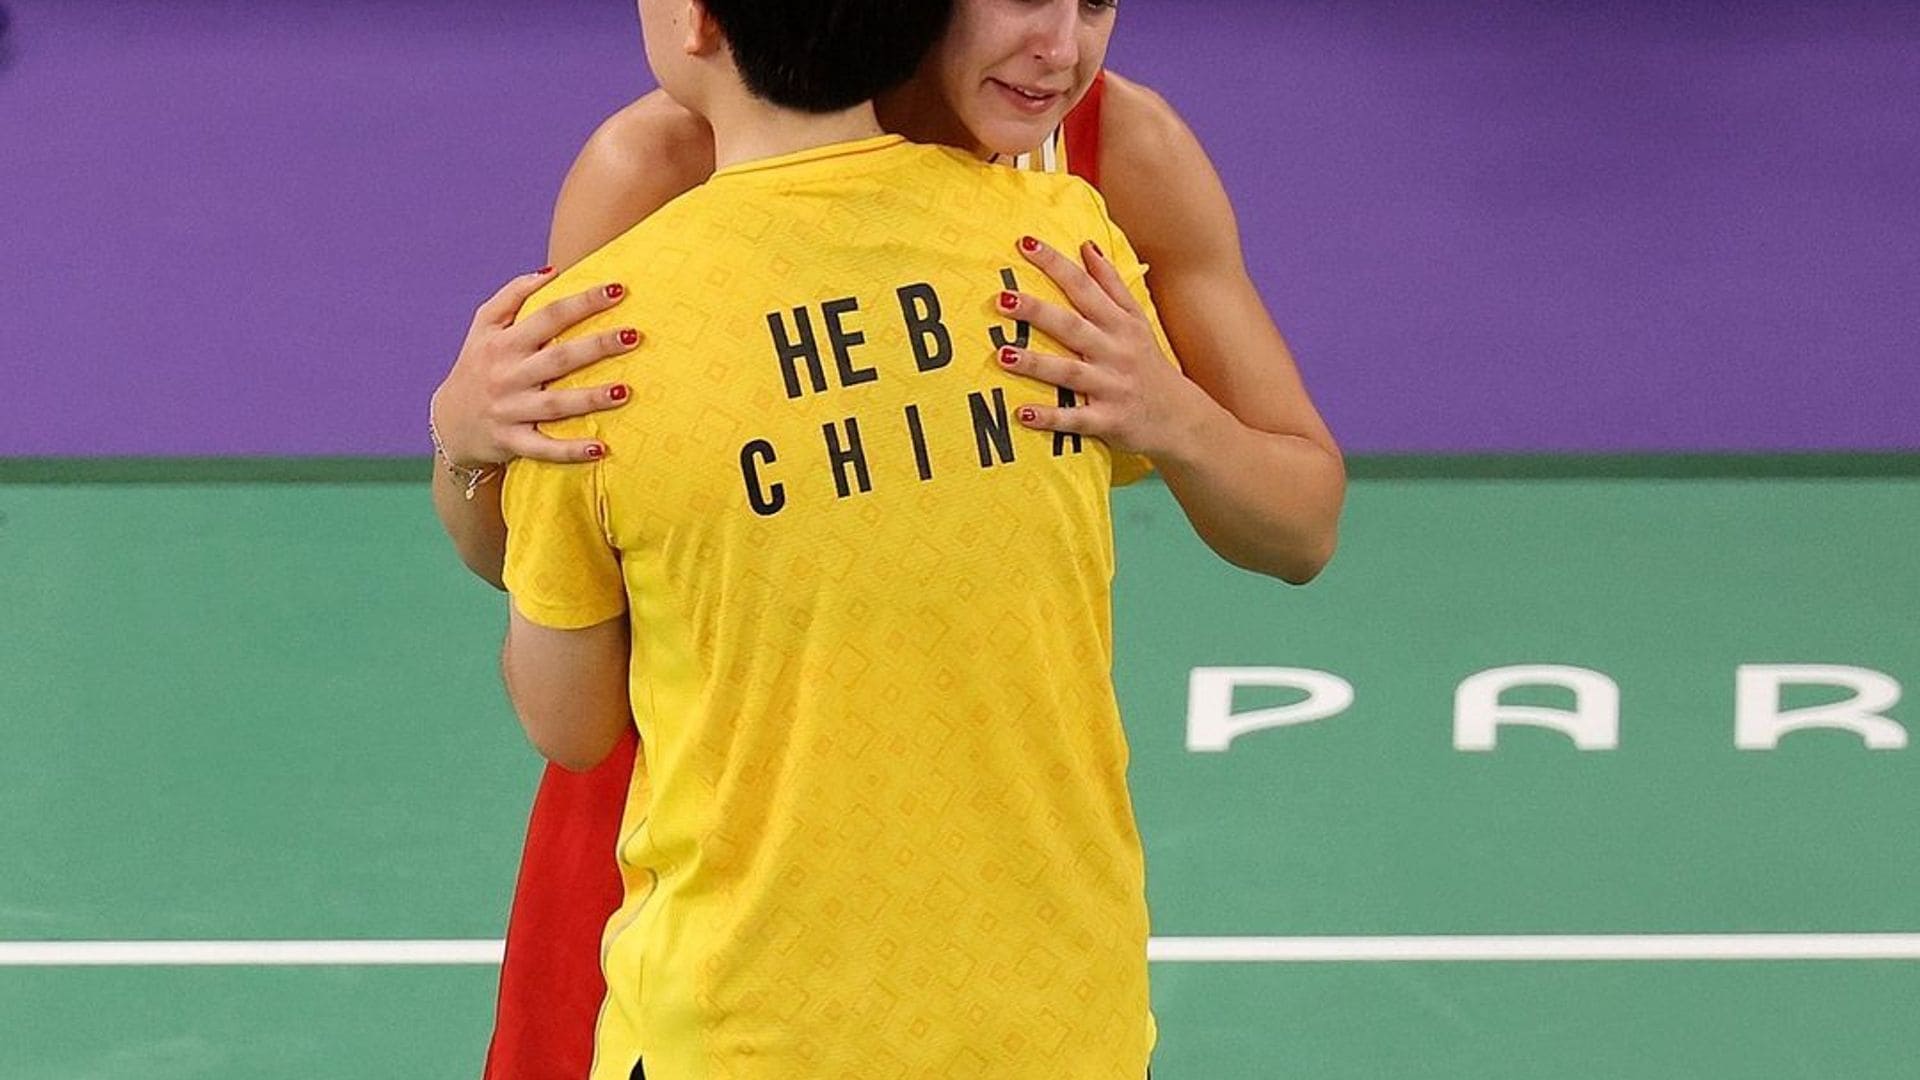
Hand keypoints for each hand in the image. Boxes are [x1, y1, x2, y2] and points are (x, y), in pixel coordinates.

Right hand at [431, 269, 640, 466]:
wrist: (448, 422)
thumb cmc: (478, 365)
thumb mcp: (483, 326)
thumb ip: (513, 295)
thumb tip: (552, 271)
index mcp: (502, 343)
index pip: (548, 316)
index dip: (583, 302)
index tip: (618, 289)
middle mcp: (506, 375)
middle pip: (558, 358)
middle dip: (596, 346)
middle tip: (634, 335)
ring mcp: (509, 410)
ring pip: (555, 404)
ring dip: (590, 399)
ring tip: (625, 391)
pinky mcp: (512, 441)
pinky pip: (544, 448)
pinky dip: (570, 451)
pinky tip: (600, 449)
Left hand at [995, 237, 1212, 460]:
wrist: (1183, 418)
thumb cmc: (1150, 364)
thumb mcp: (1137, 321)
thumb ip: (1111, 284)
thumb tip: (1087, 246)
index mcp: (1120, 324)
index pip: (1084, 287)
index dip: (1056, 264)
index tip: (1025, 243)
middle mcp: (1115, 351)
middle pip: (1072, 326)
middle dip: (1038, 311)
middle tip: (1003, 298)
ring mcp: (1112, 387)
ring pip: (1070, 372)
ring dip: (1036, 363)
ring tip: (1003, 355)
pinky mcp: (1109, 421)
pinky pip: (1076, 419)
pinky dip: (1051, 418)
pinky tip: (1023, 414)